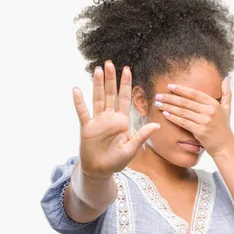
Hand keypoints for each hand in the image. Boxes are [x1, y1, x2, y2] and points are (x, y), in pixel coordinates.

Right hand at [72, 60, 160, 178]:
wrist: (100, 170)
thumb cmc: (117, 161)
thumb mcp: (132, 149)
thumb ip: (142, 136)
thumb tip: (156, 125)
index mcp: (122, 121)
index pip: (124, 99)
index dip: (126, 84)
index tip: (127, 69)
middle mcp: (110, 118)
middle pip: (110, 94)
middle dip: (111, 79)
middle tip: (110, 63)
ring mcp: (97, 121)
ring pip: (98, 99)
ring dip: (98, 85)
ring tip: (98, 70)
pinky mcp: (87, 128)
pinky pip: (82, 112)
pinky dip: (79, 102)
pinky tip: (76, 90)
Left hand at [155, 77, 233, 156]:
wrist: (225, 147)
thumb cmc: (224, 128)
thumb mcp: (227, 109)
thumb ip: (227, 93)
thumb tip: (225, 79)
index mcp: (214, 104)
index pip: (194, 93)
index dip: (181, 89)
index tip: (169, 86)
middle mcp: (209, 111)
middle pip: (185, 102)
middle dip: (170, 98)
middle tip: (158, 95)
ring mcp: (204, 121)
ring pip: (182, 112)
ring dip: (168, 107)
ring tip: (158, 104)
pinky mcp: (200, 131)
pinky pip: (183, 122)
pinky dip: (173, 118)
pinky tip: (165, 114)